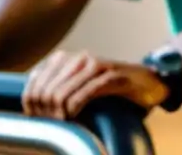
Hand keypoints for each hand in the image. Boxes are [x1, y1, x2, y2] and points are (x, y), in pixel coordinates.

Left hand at [23, 50, 167, 119]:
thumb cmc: (112, 90)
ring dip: (59, 114)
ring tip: (65, 122)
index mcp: (67, 59)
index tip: (40, 119)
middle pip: (45, 91)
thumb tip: (31, 106)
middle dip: (45, 112)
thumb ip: (57, 88)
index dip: (31, 105)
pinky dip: (76, 109)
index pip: (34, 83)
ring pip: (61, 93)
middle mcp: (79, 58)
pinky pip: (85, 94)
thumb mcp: (79, 87)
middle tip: (55, 124)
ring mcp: (97, 65)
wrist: (150, 83)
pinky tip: (76, 116)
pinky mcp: (113, 76)